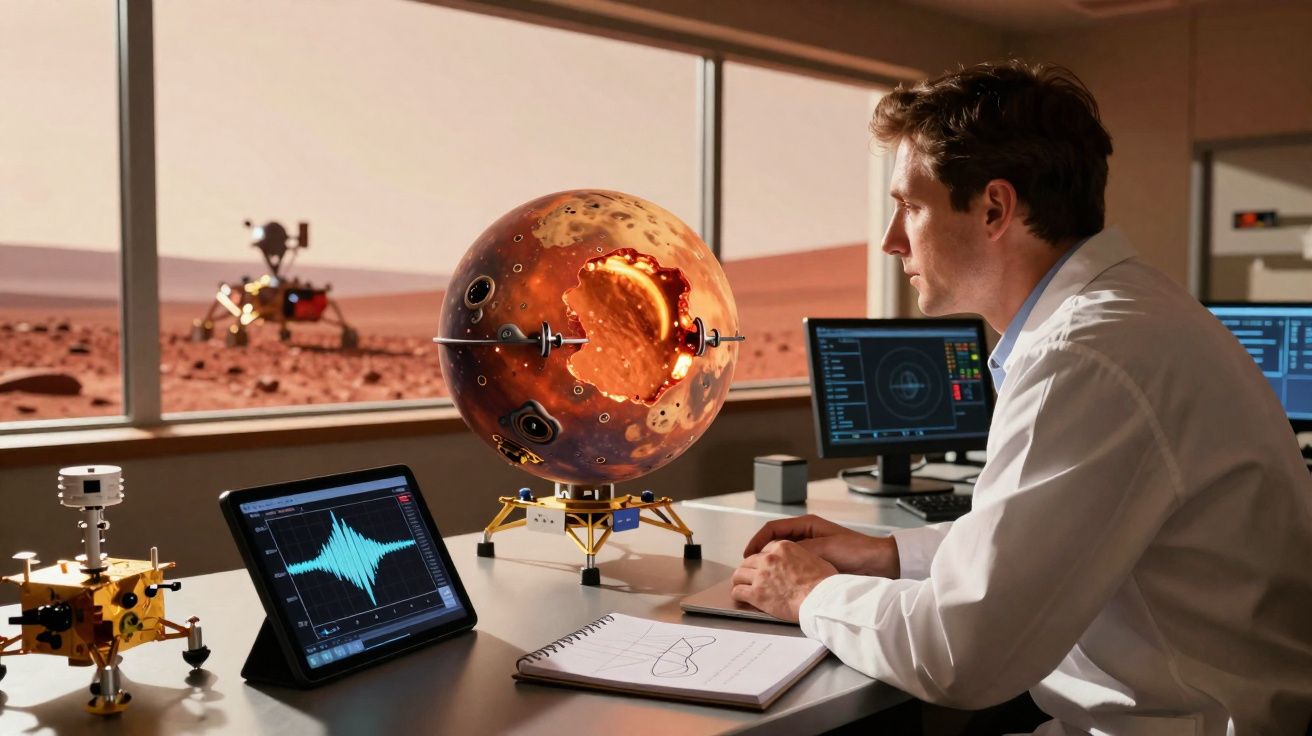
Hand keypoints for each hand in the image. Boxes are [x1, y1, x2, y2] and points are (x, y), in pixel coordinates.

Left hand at [731, 540, 836, 621]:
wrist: (821, 599)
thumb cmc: (824, 583)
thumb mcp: (815, 559)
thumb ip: (802, 556)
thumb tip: (802, 562)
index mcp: (783, 547)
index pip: (764, 549)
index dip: (762, 559)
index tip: (762, 565)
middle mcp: (769, 559)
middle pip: (749, 560)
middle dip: (749, 569)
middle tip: (750, 577)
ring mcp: (761, 575)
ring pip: (739, 574)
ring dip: (740, 580)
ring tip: (741, 586)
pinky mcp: (756, 594)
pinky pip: (738, 591)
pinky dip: (738, 594)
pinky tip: (742, 597)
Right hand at [743, 514, 899, 578]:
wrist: (879, 563)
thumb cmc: (856, 551)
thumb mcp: (824, 549)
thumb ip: (800, 552)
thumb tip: (777, 557)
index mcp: (807, 524)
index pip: (772, 528)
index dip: (757, 540)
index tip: (748, 554)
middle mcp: (807, 534)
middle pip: (775, 541)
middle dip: (761, 553)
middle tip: (750, 567)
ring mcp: (811, 548)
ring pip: (783, 554)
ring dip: (772, 564)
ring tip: (762, 576)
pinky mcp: (816, 562)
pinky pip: (794, 565)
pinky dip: (784, 571)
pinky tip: (780, 581)